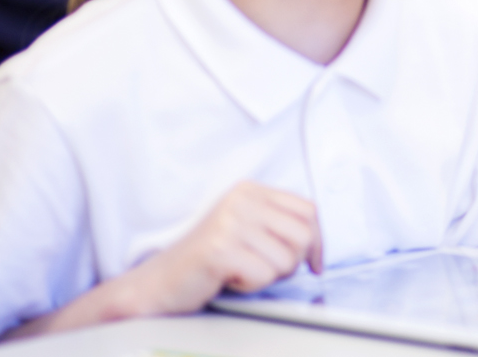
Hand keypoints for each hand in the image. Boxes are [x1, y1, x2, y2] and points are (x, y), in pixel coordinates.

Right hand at [0, 181, 322, 341]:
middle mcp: (240, 200)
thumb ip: (280, 228)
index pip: (309, 211)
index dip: (317, 241)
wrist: (158, 283)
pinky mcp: (219, 249)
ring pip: (286, 260)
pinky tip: (228, 279)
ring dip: (267, 276)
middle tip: (262, 269)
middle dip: (291, 262)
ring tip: (240, 271)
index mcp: (250, 190)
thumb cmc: (207, 262)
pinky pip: (262, 275)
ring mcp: (229, 222)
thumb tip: (319, 250)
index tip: (313, 262)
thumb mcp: (247, 232)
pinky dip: (249, 285)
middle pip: (303, 235)